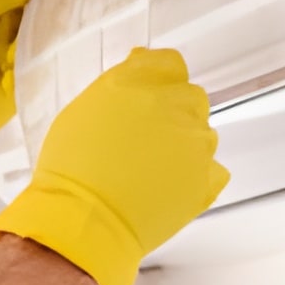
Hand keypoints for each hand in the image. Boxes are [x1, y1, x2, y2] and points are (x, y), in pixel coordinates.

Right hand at [0, 47, 228, 284]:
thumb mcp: (82, 110)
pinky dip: (195, 177)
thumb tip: (138, 66)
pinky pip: (211, 170)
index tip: (150, 96)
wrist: (85, 219)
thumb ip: (119, 83)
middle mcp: (177, 105)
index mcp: (144, 81)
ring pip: (202, 135)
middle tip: (145, 140)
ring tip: (150, 169)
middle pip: (190, 98)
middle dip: (173, 115)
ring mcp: (196, 143)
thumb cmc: (72, 168)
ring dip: (184, 146)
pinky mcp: (206, 178)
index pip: (169, 64)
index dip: (159, 81)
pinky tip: (167, 187)